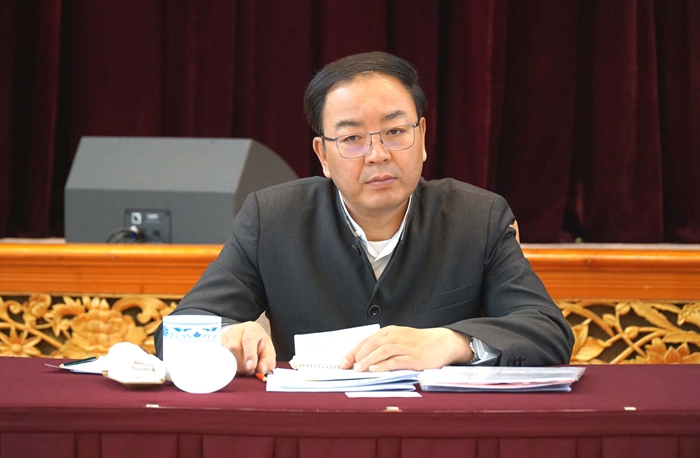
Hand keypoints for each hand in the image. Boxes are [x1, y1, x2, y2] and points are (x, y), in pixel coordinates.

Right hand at [221, 321, 275, 375]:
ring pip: (224, 353)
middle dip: (241, 364)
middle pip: (234, 347)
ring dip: (233, 366)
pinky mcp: (217, 344)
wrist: (246, 336)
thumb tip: (261, 370)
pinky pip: (218, 357)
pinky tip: (232, 368)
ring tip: (241, 369)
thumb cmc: (258, 344)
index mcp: (252, 329)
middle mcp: (236, 330)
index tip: (251, 367)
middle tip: (248, 371)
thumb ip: (268, 361)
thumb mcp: (268, 350)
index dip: (249, 354)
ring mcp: (224, 336)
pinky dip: (225, 365)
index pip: (248, 340)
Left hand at [339, 325, 471, 371]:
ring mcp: (406, 347)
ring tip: (358, 369)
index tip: (343, 362)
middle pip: (372, 344)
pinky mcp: (415, 358)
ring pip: (382, 351)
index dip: (353, 352)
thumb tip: (362, 360)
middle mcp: (396, 337)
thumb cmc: (419, 343)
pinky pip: (396, 360)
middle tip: (347, 367)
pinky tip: (375, 370)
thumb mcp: (400, 339)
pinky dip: (383, 365)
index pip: (367, 341)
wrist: (443, 342)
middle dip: (357, 356)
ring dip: (368, 360)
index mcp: (391, 332)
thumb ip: (384, 347)